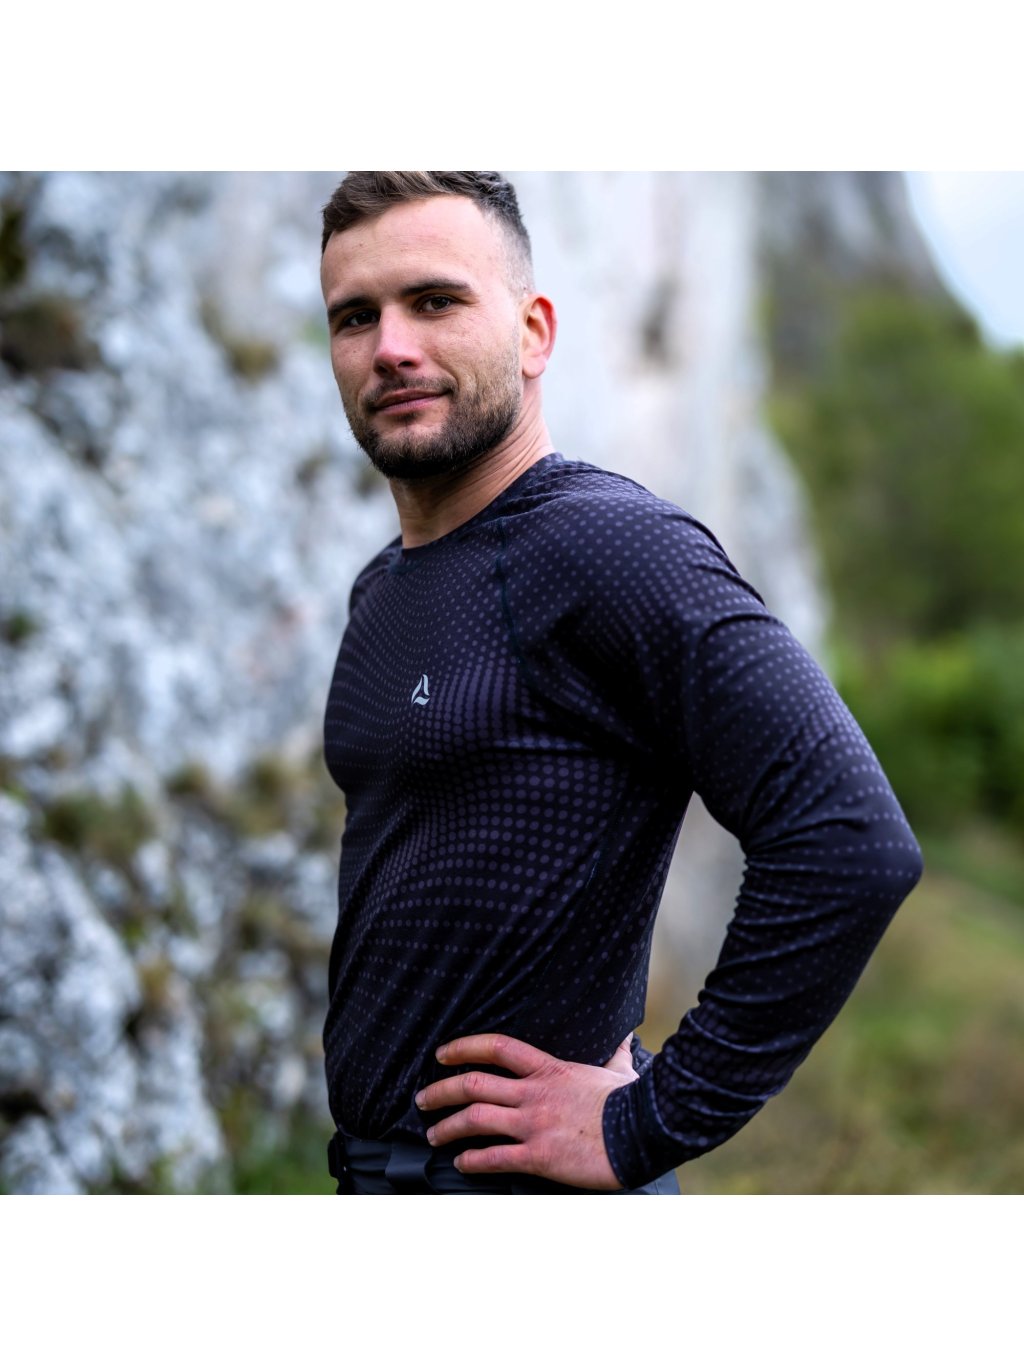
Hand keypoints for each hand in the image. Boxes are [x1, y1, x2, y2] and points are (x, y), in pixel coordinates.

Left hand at [414, 1031, 636, 1189]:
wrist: (643, 1132)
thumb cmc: (632, 1103)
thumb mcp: (620, 1070)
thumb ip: (614, 1054)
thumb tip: (624, 1037)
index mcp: (549, 1069)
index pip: (497, 1048)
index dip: (464, 1047)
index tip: (443, 1054)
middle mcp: (534, 1094)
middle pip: (473, 1085)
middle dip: (441, 1091)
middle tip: (423, 1099)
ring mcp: (533, 1125)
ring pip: (475, 1120)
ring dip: (447, 1127)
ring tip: (434, 1134)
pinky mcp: (538, 1157)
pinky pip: (494, 1158)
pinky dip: (471, 1161)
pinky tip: (461, 1164)